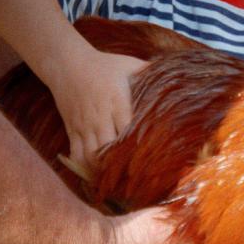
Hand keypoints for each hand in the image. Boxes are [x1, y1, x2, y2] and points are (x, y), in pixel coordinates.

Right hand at [48, 48, 147, 169]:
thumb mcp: (128, 64)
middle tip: (138, 175)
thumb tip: (176, 74)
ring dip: (104, 170)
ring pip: (91, 156)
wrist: (67, 64)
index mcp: (116, 101)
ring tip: (119, 179)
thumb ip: (149, 72)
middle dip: (122, 163)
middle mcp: (100, 117)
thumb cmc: (103, 65)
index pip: (128, 129)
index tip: (153, 157)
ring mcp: (84, 125)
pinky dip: (85, 168)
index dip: (138, 146)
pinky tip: (97, 175)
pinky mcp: (72, 130)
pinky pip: (76, 154)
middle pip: (109, 149)